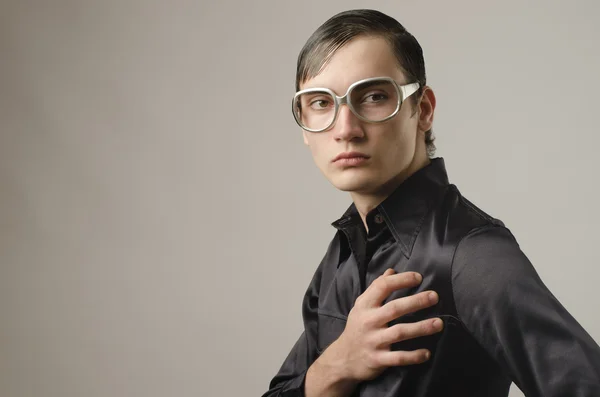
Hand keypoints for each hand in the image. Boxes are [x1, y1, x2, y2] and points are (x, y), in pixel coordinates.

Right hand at [328, 268, 442, 381]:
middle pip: (394, 309)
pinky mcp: (377, 359)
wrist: (343, 358)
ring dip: (420, 328)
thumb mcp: (361, 306)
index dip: (401, 280)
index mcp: (365, 305)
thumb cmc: (357, 327)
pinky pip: (398, 358)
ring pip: (399, 332)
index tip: (418, 277)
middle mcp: (369, 321)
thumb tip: (392, 271)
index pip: (382, 287)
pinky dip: (413, 356)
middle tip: (434, 296)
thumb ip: (376, 289)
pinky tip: (427, 353)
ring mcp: (373, 341)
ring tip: (438, 323)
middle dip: (416, 302)